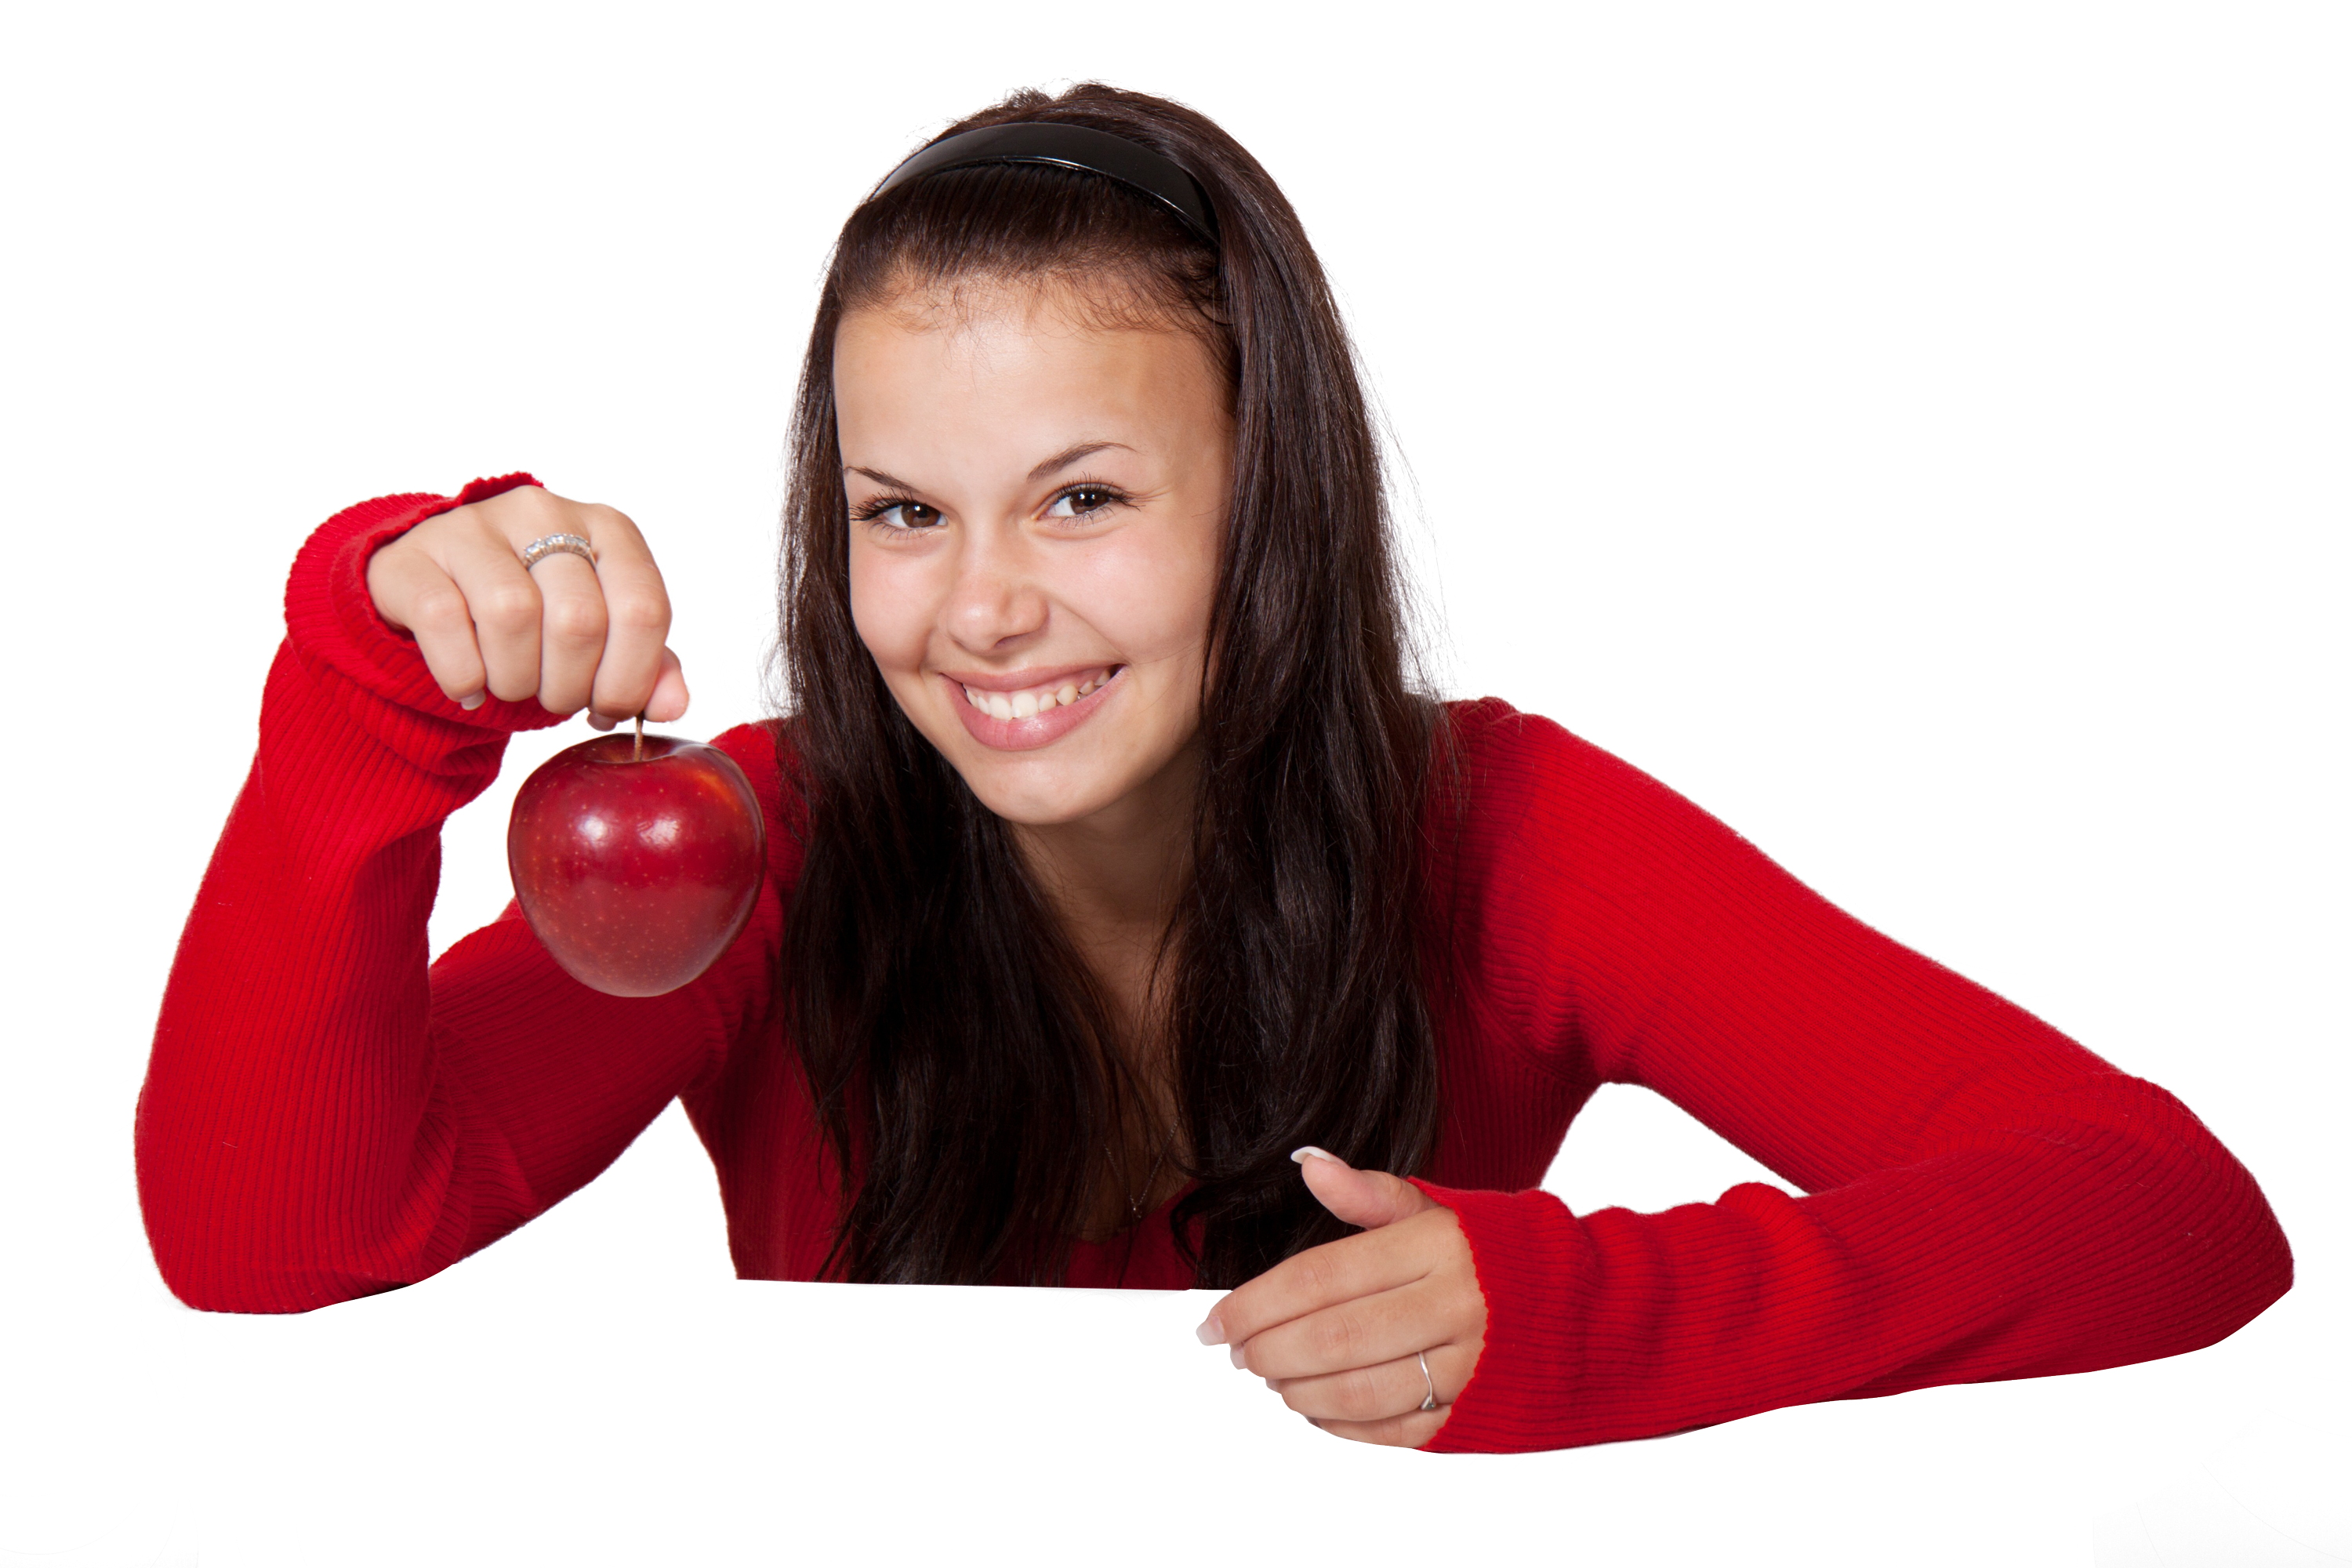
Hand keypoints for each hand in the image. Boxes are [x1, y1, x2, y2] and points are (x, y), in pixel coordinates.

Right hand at [365, 485, 689, 726]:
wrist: (441, 588)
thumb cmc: (538, 617)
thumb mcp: (603, 636)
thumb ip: (646, 668)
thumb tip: (673, 706)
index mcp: (609, 529)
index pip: (643, 609)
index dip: (630, 678)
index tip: (606, 707)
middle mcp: (545, 512)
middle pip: (579, 620)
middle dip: (570, 686)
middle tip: (554, 699)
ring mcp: (475, 526)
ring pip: (513, 615)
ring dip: (516, 680)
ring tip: (512, 687)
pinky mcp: (415, 555)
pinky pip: (445, 622)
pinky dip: (463, 675)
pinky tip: (469, 688)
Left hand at [1195, 1148, 1486, 1447]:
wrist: (1596, 1310)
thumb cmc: (1505, 1256)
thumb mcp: (1441, 1208)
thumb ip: (1369, 1192)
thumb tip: (1309, 1164)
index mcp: (1436, 1246)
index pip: (1319, 1277)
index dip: (1254, 1303)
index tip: (1215, 1320)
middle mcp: (1453, 1306)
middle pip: (1331, 1338)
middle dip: (1266, 1350)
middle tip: (1239, 1350)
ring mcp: (1467, 1368)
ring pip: (1356, 1392)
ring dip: (1297, 1390)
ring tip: (1275, 1376)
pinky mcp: (1475, 1417)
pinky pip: (1391, 1434)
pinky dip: (1341, 1427)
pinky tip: (1317, 1408)